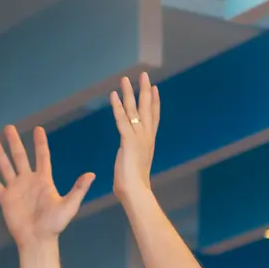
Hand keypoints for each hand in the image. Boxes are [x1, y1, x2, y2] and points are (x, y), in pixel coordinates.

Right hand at [0, 125, 94, 251]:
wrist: (38, 240)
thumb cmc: (55, 225)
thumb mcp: (69, 205)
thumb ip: (78, 189)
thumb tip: (92, 174)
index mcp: (44, 181)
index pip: (42, 157)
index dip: (40, 143)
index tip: (38, 129)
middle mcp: (28, 181)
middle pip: (20, 156)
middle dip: (14, 142)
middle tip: (9, 127)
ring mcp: (16, 189)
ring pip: (5, 166)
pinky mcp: (6, 199)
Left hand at [109, 72, 160, 200]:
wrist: (136, 192)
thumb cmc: (135, 187)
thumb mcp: (136, 168)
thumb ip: (134, 161)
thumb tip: (131, 167)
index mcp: (149, 143)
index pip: (154, 118)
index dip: (155, 102)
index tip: (155, 88)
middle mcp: (146, 137)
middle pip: (147, 108)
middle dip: (146, 90)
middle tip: (144, 74)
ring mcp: (138, 138)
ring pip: (134, 110)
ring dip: (129, 93)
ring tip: (125, 78)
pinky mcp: (128, 141)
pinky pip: (121, 120)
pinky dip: (117, 107)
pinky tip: (114, 95)